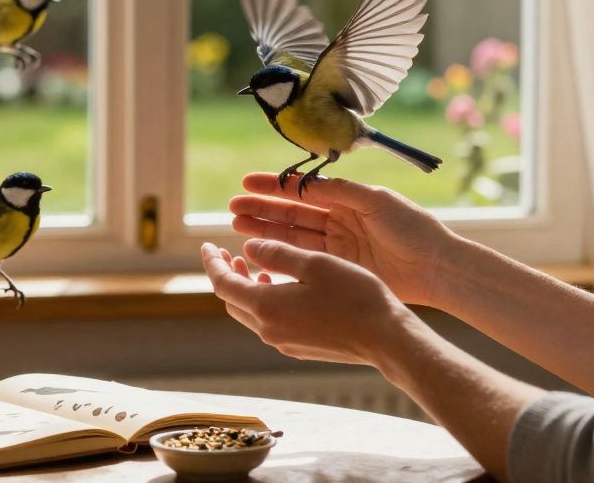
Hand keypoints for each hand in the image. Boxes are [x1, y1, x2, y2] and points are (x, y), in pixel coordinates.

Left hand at [201, 239, 410, 365]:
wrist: (386, 339)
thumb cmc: (354, 296)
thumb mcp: (314, 264)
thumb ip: (276, 254)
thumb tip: (248, 249)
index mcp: (266, 307)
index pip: (223, 285)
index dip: (212, 263)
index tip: (207, 245)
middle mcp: (269, 330)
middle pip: (232, 301)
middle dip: (226, 275)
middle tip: (227, 253)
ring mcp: (284, 342)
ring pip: (250, 312)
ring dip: (246, 288)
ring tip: (252, 265)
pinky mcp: (299, 347)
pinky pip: (269, 322)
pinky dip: (264, 300)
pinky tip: (279, 286)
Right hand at [229, 173, 460, 306]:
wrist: (437, 266)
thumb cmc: (412, 228)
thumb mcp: (376, 201)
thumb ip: (340, 191)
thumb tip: (306, 182)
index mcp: (348, 200)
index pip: (303, 190)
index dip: (275, 186)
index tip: (246, 182)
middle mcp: (339, 221)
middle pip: (292, 214)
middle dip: (262, 209)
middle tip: (232, 207)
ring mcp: (338, 247)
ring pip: (293, 236)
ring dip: (265, 230)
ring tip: (236, 225)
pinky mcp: (340, 270)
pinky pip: (304, 260)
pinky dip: (282, 255)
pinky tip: (260, 251)